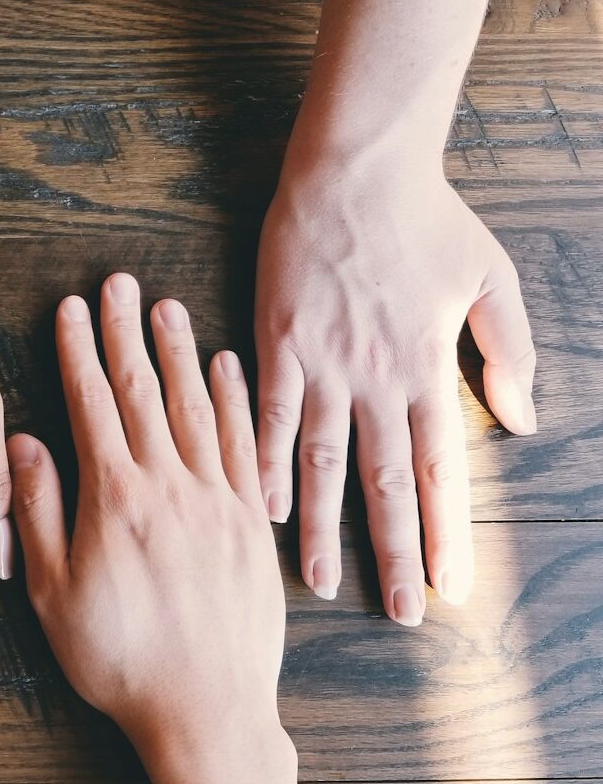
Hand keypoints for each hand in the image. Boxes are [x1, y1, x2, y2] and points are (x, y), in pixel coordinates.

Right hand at [8, 273, 281, 754]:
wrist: (207, 712)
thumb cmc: (118, 661)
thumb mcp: (51, 593)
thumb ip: (36, 512)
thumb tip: (23, 443)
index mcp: (114, 499)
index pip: (92, 405)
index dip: (79, 352)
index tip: (72, 308)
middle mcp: (170, 487)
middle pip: (144, 392)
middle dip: (126, 333)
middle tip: (120, 283)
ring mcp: (218, 502)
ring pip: (197, 408)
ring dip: (180, 353)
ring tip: (167, 307)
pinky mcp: (251, 525)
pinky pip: (245, 446)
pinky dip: (235, 401)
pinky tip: (227, 369)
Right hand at [255, 166, 536, 624]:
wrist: (355, 170)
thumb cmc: (427, 218)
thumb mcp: (491, 279)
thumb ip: (508, 353)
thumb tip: (522, 422)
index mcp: (427, 368)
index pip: (439, 469)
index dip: (446, 533)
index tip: (452, 588)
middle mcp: (376, 378)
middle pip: (384, 482)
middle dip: (394, 553)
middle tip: (399, 613)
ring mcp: (322, 364)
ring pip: (323, 461)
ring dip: (321, 528)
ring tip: (318, 583)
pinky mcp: (277, 343)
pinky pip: (269, 415)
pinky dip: (265, 463)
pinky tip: (261, 507)